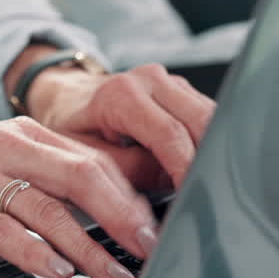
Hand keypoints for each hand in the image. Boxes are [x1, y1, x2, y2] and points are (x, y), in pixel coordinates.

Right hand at [0, 118, 164, 277]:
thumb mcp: (1, 157)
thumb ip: (50, 172)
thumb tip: (113, 201)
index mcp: (25, 134)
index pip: (94, 160)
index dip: (132, 196)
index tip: (156, 228)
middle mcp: (6, 148)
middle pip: (82, 179)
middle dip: (123, 219)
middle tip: (148, 250)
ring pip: (48, 210)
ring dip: (86, 248)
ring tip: (111, 274)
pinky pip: (3, 231)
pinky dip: (35, 254)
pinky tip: (55, 272)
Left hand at [27, 64, 214, 188]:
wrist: (66, 96)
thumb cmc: (71, 125)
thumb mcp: (87, 155)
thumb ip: (129, 170)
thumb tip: (171, 186)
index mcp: (122, 94)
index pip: (169, 134)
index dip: (186, 168)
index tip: (194, 196)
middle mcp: (149, 80)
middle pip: (200, 121)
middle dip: (207, 160)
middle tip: (207, 196)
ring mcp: (168, 82)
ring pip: (211, 116)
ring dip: (213, 150)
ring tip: (205, 185)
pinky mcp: (179, 90)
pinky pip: (206, 115)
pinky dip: (208, 141)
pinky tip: (200, 166)